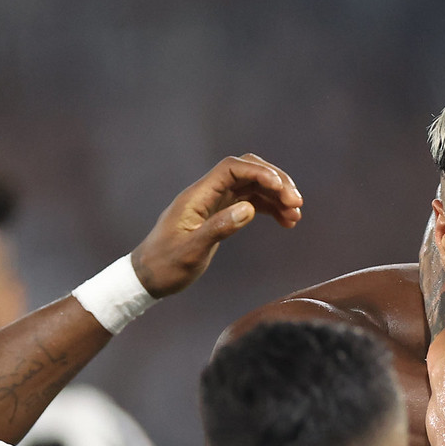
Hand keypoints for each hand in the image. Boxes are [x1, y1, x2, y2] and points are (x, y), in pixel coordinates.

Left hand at [129, 154, 303, 297]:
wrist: (148, 277)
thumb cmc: (165, 265)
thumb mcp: (191, 251)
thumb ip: (219, 228)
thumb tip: (248, 209)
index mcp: (197, 196)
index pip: (231, 168)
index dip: (260, 173)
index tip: (282, 189)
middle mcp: (207, 194)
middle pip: (246, 171)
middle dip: (274, 181)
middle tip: (296, 203)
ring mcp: (215, 203)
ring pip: (252, 187)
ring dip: (276, 196)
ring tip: (296, 215)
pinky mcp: (220, 215)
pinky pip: (249, 202)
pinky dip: (269, 208)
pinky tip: (285, 221)